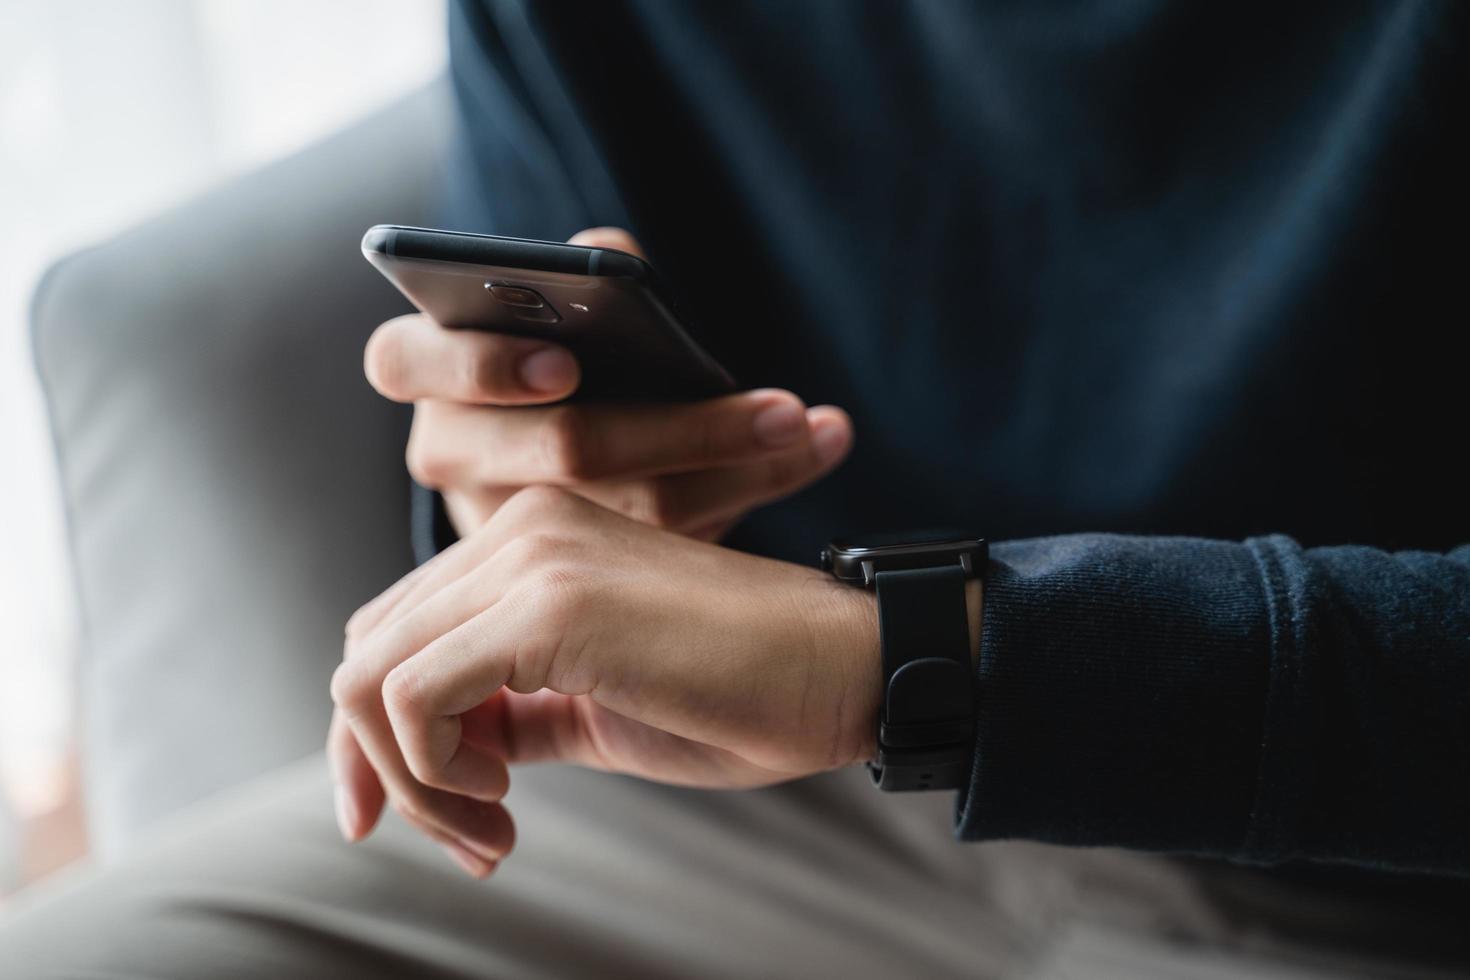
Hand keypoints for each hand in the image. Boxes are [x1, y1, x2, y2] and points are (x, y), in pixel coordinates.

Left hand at [328, 487, 879, 875]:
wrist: (843, 672)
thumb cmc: (739, 696)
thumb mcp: (591, 708)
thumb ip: (506, 713)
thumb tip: (439, 751)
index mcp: (527, 543)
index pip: (393, 632)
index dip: (378, 736)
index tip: (425, 813)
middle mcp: (517, 531)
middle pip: (365, 654)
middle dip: (385, 768)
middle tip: (469, 834)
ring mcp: (530, 558)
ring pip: (372, 678)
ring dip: (415, 781)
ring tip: (493, 828)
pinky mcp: (551, 606)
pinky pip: (415, 698)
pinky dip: (435, 772)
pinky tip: (507, 800)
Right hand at [363, 227, 853, 539]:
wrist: (561, 460)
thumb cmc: (556, 359)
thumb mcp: (558, 312)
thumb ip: (586, 278)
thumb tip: (612, 253)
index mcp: (425, 372)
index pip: (405, 360)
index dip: (481, 365)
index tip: (566, 367)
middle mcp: (452, 453)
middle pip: (558, 452)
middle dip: (675, 428)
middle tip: (774, 410)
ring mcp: (511, 525)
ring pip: (628, 509)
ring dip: (736, 459)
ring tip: (808, 423)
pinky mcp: (571, 568)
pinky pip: (672, 538)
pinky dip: (756, 482)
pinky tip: (820, 442)